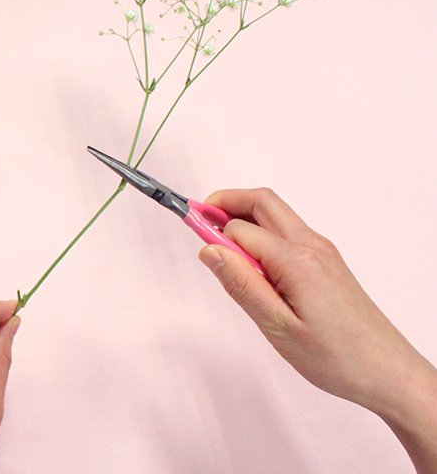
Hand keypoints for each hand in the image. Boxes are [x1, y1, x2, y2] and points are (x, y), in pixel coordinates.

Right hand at [198, 188, 436, 472]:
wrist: (387, 372)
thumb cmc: (336, 357)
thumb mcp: (277, 327)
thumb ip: (241, 285)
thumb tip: (209, 249)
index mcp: (296, 260)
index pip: (240, 229)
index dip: (211, 229)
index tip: (187, 232)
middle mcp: (311, 246)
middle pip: (262, 201)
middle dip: (226, 201)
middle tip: (197, 218)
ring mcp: (321, 251)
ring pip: (275, 214)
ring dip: (243, 217)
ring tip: (219, 245)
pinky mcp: (325, 262)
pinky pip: (286, 233)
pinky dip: (261, 234)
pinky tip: (250, 264)